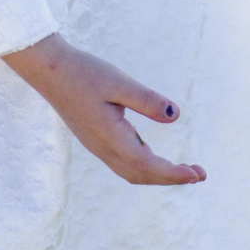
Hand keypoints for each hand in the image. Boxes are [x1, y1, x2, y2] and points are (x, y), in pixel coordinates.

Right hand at [1, 33, 205, 185]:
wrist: (49, 70)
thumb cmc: (84, 72)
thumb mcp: (119, 83)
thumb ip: (147, 100)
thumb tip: (176, 116)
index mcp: (110, 137)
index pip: (147, 165)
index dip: (173, 173)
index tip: (196, 174)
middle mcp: (103, 148)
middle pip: (142, 175)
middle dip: (171, 178)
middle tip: (200, 174)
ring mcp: (98, 146)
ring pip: (132, 172)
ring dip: (158, 175)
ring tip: (184, 170)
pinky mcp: (96, 139)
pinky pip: (124, 163)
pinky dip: (145, 167)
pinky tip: (156, 158)